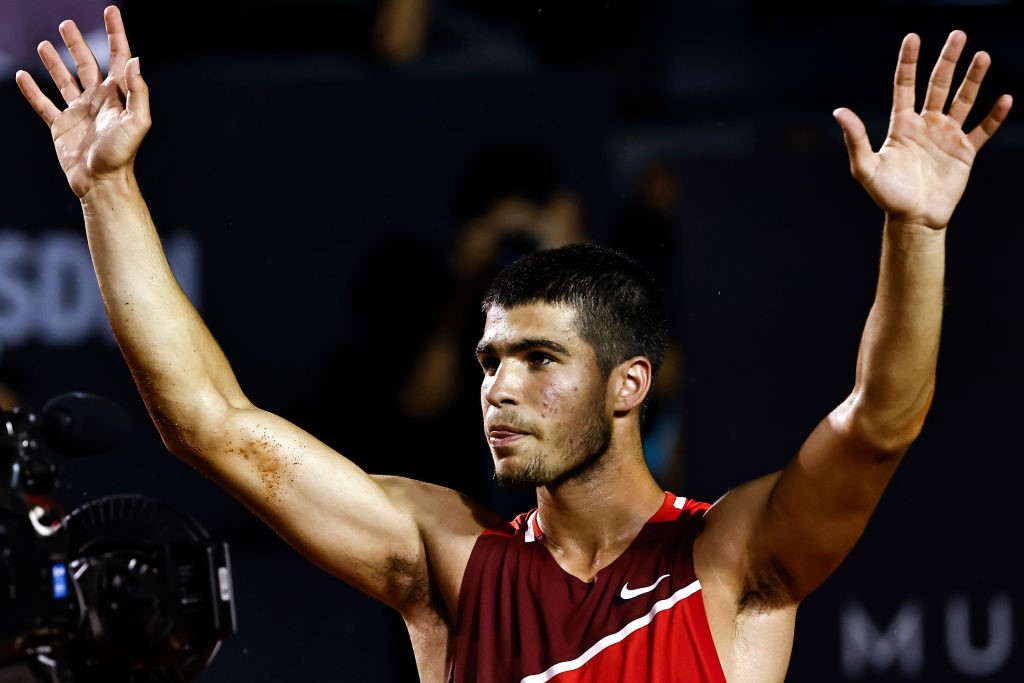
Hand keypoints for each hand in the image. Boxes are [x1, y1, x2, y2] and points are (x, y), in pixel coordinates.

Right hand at [14, 6, 149, 198]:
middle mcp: (98, 100)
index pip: (118, 57)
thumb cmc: (122, 154)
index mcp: (117, 96)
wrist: (101, 182)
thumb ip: (137, 92)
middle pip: (87, 64)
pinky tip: (23, 76)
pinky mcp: (61, 126)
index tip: (111, 11)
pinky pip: (44, 104)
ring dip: (55, 62)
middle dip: (78, 44)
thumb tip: (134, 60)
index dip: (116, 33)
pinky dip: (32, 91)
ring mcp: (78, 112)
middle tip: (66, 24)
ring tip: (44, 45)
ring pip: (64, 80)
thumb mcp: (137, 122)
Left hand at [833, 30, 1011, 228]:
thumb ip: (855, 138)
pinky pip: (982, 129)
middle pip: (938, 85)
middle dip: (948, 60)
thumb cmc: (886, 195)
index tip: (913, 37)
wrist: (913, 219)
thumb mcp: (865, 167)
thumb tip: (838, 111)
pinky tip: (1005, 98)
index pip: (905, 86)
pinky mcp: (965, 152)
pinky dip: (994, 115)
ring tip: (982, 56)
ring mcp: (947, 136)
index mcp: (901, 125)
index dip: (908, 62)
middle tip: (958, 34)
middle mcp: (926, 125)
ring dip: (973, 79)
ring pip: (963, 100)